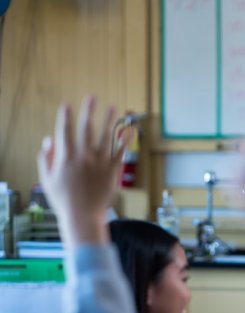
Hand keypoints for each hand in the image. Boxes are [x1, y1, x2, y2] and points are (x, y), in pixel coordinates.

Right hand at [36, 96, 127, 246]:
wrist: (83, 215)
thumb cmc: (62, 199)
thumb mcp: (47, 179)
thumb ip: (46, 158)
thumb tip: (48, 140)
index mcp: (66, 158)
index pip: (64, 131)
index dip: (65, 117)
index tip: (66, 105)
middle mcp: (83, 156)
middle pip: (86, 128)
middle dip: (88, 111)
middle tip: (92, 96)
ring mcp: (99, 162)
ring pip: (105, 136)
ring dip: (109, 119)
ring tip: (113, 107)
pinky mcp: (112, 170)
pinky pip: (119, 151)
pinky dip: (124, 139)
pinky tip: (128, 129)